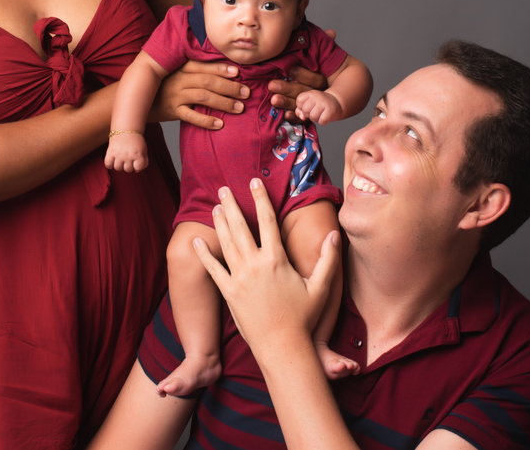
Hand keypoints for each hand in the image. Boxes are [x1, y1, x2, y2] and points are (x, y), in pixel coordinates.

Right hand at [105, 133, 148, 172]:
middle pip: (128, 169)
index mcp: (138, 154)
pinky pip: (108, 164)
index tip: (136, 162)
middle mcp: (128, 155)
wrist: (126, 129)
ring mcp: (119, 154)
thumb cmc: (136, 141)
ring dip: (120, 166)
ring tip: (121, 160)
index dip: (138, 166)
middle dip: (129, 166)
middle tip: (128, 160)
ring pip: (118, 168)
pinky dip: (110, 165)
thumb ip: (144, 161)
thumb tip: (137, 170)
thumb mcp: (144, 150)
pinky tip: (113, 161)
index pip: (138, 168)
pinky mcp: (110, 152)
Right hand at [150, 60, 249, 129]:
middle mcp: (179, 80)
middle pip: (207, 81)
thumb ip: (196, 71)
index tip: (238, 72)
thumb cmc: (166, 85)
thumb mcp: (178, 73)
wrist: (142, 100)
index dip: (221, 68)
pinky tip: (220, 124)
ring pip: (202, 97)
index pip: (203, 66)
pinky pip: (190, 116)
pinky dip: (206, 121)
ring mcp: (175, 96)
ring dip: (223, 102)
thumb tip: (226, 72)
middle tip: (246, 93)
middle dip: (229, 87)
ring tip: (239, 108)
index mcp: (182, 68)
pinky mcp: (172, 111)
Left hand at [193, 181, 338, 347]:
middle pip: (240, 227)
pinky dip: (204, 255)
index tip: (254, 182)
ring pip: (226, 243)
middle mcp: (254, 265)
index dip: (260, 199)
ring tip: (215, 207)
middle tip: (224, 188)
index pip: (268, 221)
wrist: (282, 347)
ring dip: (219, 223)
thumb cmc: (303, 318)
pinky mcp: (228, 293)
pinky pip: (213, 269)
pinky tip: (196, 242)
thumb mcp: (320, 287)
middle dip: (232, 205)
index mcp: (276, 260)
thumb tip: (334, 235)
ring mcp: (239, 279)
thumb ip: (327, 259)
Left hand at [266, 29, 335, 120]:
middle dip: (289, 89)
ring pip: (301, 105)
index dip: (303, 74)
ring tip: (273, 99)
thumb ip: (325, 44)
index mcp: (323, 79)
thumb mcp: (322, 55)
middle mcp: (319, 93)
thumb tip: (331, 32)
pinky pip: (302, 118)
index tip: (290, 68)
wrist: (340, 87)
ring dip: (287, 103)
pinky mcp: (308, 114)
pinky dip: (293, 117)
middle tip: (272, 85)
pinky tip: (284, 115)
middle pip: (306, 92)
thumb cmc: (318, 66)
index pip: (316, 78)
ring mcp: (314, 104)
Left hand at [294, 90, 342, 125]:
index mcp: (310, 93)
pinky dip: (322, 122)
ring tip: (320, 114)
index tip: (308, 107)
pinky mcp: (330, 111)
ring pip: (313, 117)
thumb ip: (300, 110)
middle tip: (314, 112)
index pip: (299, 101)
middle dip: (308, 114)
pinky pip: (321, 121)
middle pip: (305, 110)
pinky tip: (325, 117)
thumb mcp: (309, 103)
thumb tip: (302, 117)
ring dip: (315, 119)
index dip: (301, 107)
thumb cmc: (320, 104)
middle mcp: (317, 96)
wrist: (336, 102)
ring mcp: (324, 103)